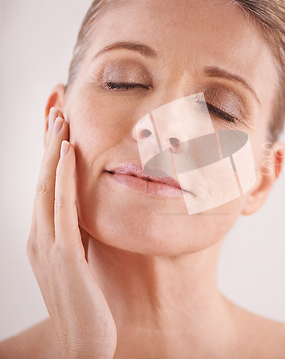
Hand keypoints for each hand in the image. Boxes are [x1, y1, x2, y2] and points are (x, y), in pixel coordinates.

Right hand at [27, 108, 116, 357]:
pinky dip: (61, 176)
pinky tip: (67, 151)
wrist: (84, 344)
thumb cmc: (88, 303)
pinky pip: (62, 207)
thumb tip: (87, 215)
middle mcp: (39, 236)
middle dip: (46, 141)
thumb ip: (80, 236)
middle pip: (41, 178)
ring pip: (46, 185)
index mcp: (45, 236)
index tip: (57, 123)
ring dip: (51, 148)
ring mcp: (47, 244)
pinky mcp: (63, 255)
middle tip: (55, 106)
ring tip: (59, 115)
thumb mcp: (82, 261)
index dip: (48, 152)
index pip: (45, 185)